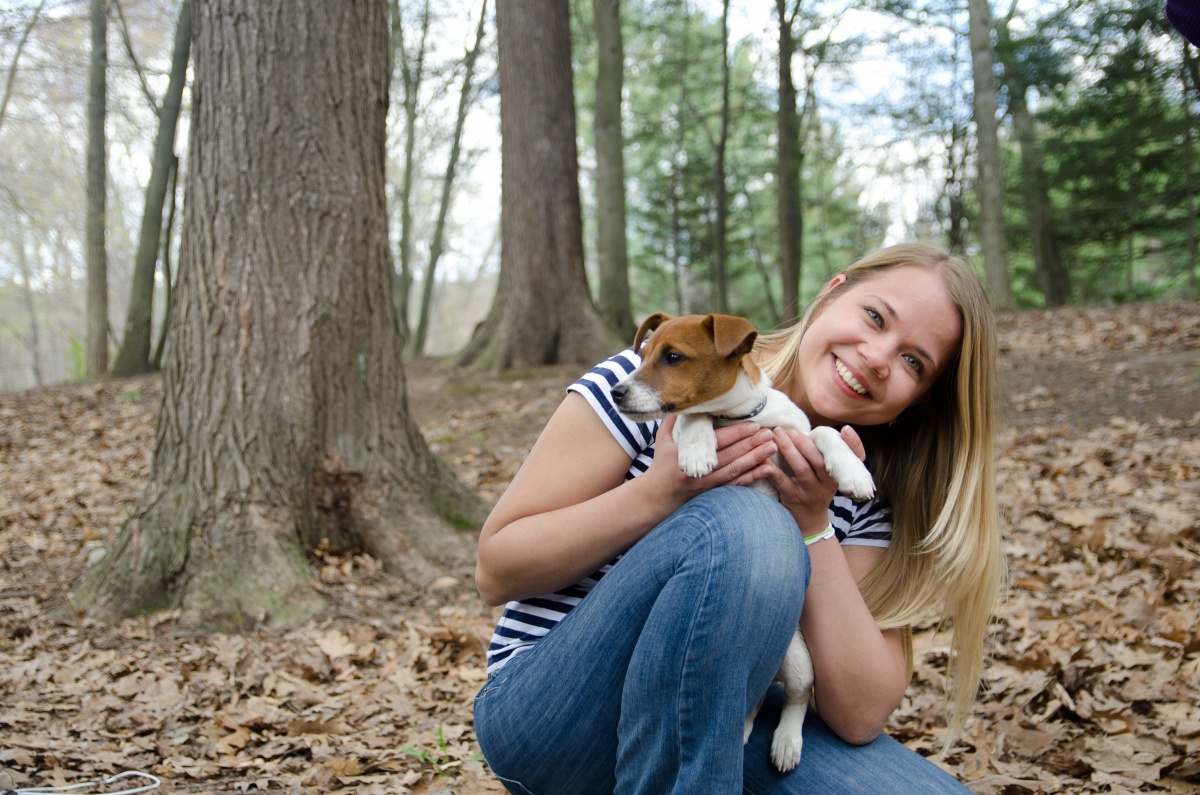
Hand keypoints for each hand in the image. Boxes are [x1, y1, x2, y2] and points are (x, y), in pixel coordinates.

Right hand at [643, 416, 778, 504]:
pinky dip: (752, 477)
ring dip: (756, 459)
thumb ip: (675, 421)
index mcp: (685, 454)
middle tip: (769, 433)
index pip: (716, 442)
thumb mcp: (662, 440)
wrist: (656, 498)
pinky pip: (736, 485)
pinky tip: (767, 469)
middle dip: (751, 444)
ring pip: (735, 470)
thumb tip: (686, 401)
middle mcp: (698, 470)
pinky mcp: (713, 494)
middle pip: (729, 456)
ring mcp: (707, 485)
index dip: (736, 433)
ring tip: (772, 447)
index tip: (753, 424)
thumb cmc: (660, 465)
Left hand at [763, 425, 865, 531]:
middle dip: (805, 442)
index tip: (845, 429)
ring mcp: (811, 492)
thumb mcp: (830, 475)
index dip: (853, 443)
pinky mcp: (794, 499)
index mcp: (839, 474)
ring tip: (777, 435)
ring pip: (802, 469)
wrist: (810, 521)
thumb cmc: (818, 489)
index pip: (853, 457)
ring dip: (788, 450)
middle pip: (820, 461)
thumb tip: (828, 429)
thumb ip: (828, 454)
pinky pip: (782, 482)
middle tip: (790, 429)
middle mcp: (828, 484)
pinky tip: (764, 459)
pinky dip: (772, 470)